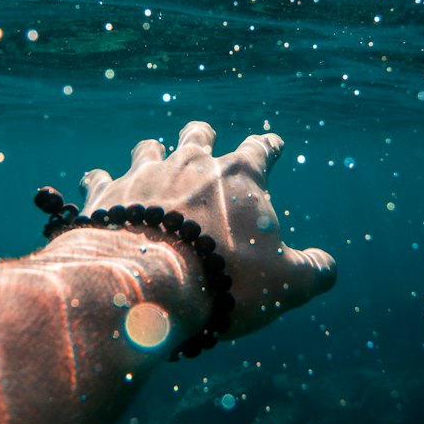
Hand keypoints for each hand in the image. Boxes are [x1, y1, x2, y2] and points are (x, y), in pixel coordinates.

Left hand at [79, 121, 335, 337]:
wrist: (147, 287)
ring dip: (153, 151)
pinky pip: (98, 178)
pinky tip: (96, 183)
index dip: (269, 146)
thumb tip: (327, 267)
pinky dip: (99, 180)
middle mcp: (192, 163)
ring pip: (148, 147)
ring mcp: (144, 175)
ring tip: (152, 155)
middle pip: (199, 136)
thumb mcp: (288, 284)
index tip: (273, 143)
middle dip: (204, 137)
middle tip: (204, 138)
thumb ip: (314, 270)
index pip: (261, 149)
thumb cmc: (226, 281)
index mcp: (240, 175)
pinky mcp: (105, 196)